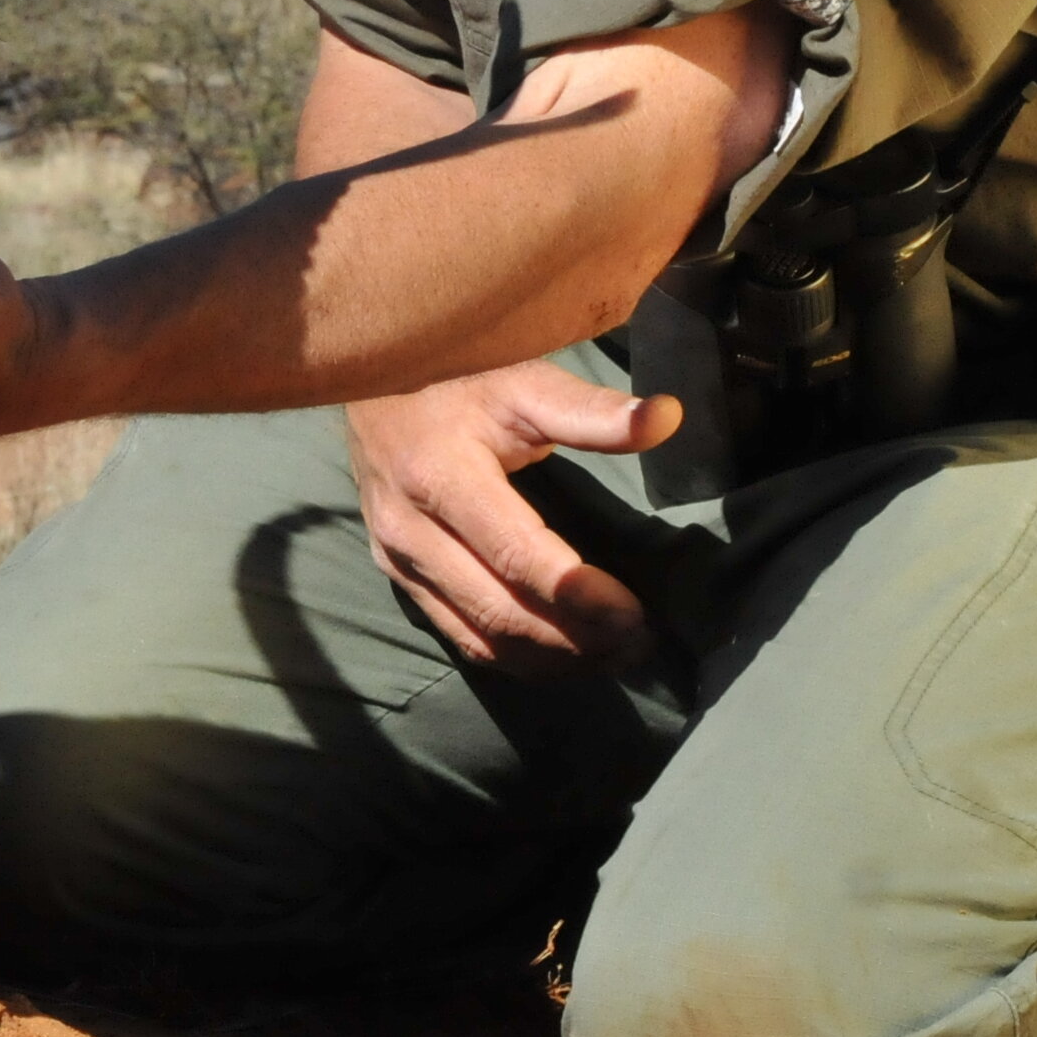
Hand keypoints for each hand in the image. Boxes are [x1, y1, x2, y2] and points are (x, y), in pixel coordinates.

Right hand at [344, 362, 679, 673]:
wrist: (368, 382)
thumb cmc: (457, 379)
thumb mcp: (523, 384)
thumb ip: (592, 411)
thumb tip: (667, 418)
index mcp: (440, 476)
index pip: (517, 557)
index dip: (580, 594)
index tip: (635, 613)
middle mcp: (410, 529)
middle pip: (500, 610)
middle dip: (576, 637)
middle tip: (639, 643)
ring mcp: (395, 559)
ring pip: (480, 637)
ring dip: (552, 658)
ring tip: (613, 655)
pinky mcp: (395, 575)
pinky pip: (459, 636)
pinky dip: (517, 656)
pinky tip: (563, 653)